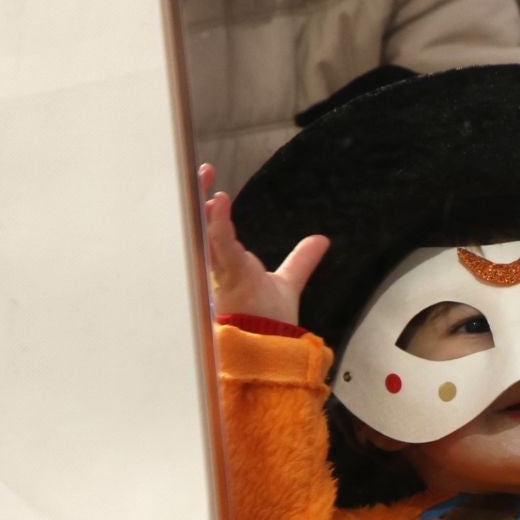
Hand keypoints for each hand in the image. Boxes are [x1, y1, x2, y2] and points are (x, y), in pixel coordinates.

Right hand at [200, 162, 328, 326]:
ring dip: (203, 205)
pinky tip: (221, 204)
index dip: (212, 209)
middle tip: (202, 172)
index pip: (214, 230)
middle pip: (203, 227)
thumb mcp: (287, 281)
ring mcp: (223, 273)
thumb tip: (321, 241)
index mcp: (229, 265)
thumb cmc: (268, 321)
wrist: (271, 347)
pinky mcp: (230, 279)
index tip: (213, 186)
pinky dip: (219, 225)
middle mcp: (221, 267)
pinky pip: (220, 248)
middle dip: (198, 199)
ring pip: (205, 234)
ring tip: (204, 179)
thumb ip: (301, 260)